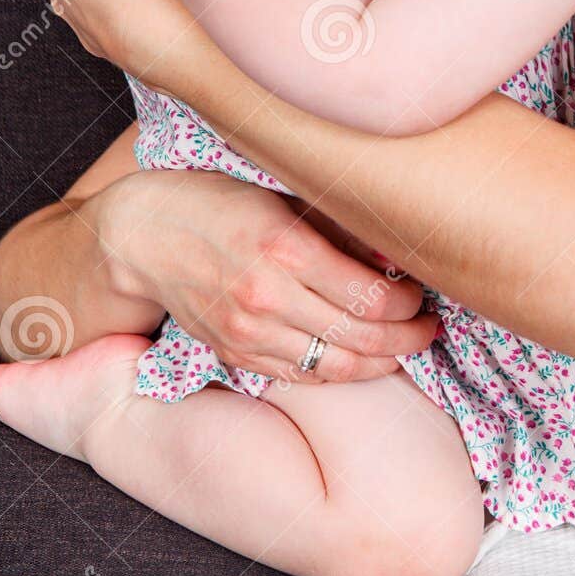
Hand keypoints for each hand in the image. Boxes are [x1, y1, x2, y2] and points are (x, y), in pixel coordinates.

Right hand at [100, 167, 437, 381]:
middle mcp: (268, 296)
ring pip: (336, 366)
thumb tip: (394, 254)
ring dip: (382, 362)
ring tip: (406, 349)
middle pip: (362, 336)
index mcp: (285, 248)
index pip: (370, 295)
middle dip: (408, 337)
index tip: (421, 293)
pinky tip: (361, 360)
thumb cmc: (219, 205)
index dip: (408, 302)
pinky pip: (302, 377)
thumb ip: (336, 231)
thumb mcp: (281, 198)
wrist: (145, 236)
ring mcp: (250, 332)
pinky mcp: (236, 353)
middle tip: (429, 327)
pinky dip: (340, 373)